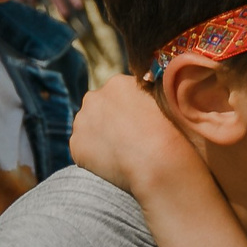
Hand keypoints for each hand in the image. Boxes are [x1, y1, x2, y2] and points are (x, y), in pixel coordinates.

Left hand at [70, 74, 205, 199]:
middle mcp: (94, 97)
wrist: (159, 164)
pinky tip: (112, 164)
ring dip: (99, 137)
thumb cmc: (171, 132)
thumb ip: (148, 93)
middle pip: (99, 107)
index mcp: (117, 83)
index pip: (119, 94)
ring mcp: (81, 121)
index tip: (139, 124)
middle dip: (109, 120)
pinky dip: (93, 156)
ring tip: (121, 153)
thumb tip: (144, 92)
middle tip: (127, 139)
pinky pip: (83, 149)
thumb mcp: (164, 101)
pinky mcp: (75, 145)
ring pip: (88, 128)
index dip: (129, 110)